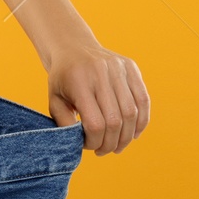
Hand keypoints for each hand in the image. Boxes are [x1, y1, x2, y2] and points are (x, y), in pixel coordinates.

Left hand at [45, 39, 150, 154]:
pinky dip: (142, 121)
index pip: (95, 123)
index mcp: (77, 81)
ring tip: (119, 146)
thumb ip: (63, 122)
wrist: (72, 47)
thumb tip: (79, 143)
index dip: (95, 142)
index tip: (89, 147)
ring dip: (128, 136)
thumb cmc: (63, 79)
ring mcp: (118, 68)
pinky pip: (143, 100)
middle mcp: (100, 72)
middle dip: (112, 142)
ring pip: (132, 113)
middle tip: (106, 151)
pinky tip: (133, 133)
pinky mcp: (131, 67)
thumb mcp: (54, 99)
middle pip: (115, 120)